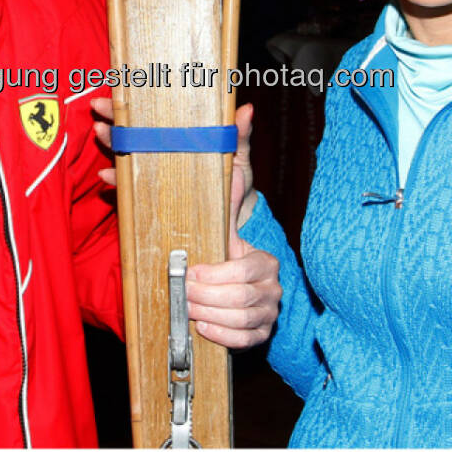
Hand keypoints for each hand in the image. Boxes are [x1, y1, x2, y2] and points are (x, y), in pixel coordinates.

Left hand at [90, 99, 277, 349]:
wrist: (225, 280)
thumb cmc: (221, 237)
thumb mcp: (221, 203)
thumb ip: (231, 161)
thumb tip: (243, 110)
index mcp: (262, 258)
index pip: (245, 269)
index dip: (215, 274)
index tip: (189, 271)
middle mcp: (271, 285)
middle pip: (243, 298)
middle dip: (206, 295)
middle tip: (180, 290)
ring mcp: (267, 313)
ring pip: (243, 321)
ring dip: (210, 315)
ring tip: (187, 307)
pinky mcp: (258, 335)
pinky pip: (244, 341)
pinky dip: (222, 335)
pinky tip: (202, 326)